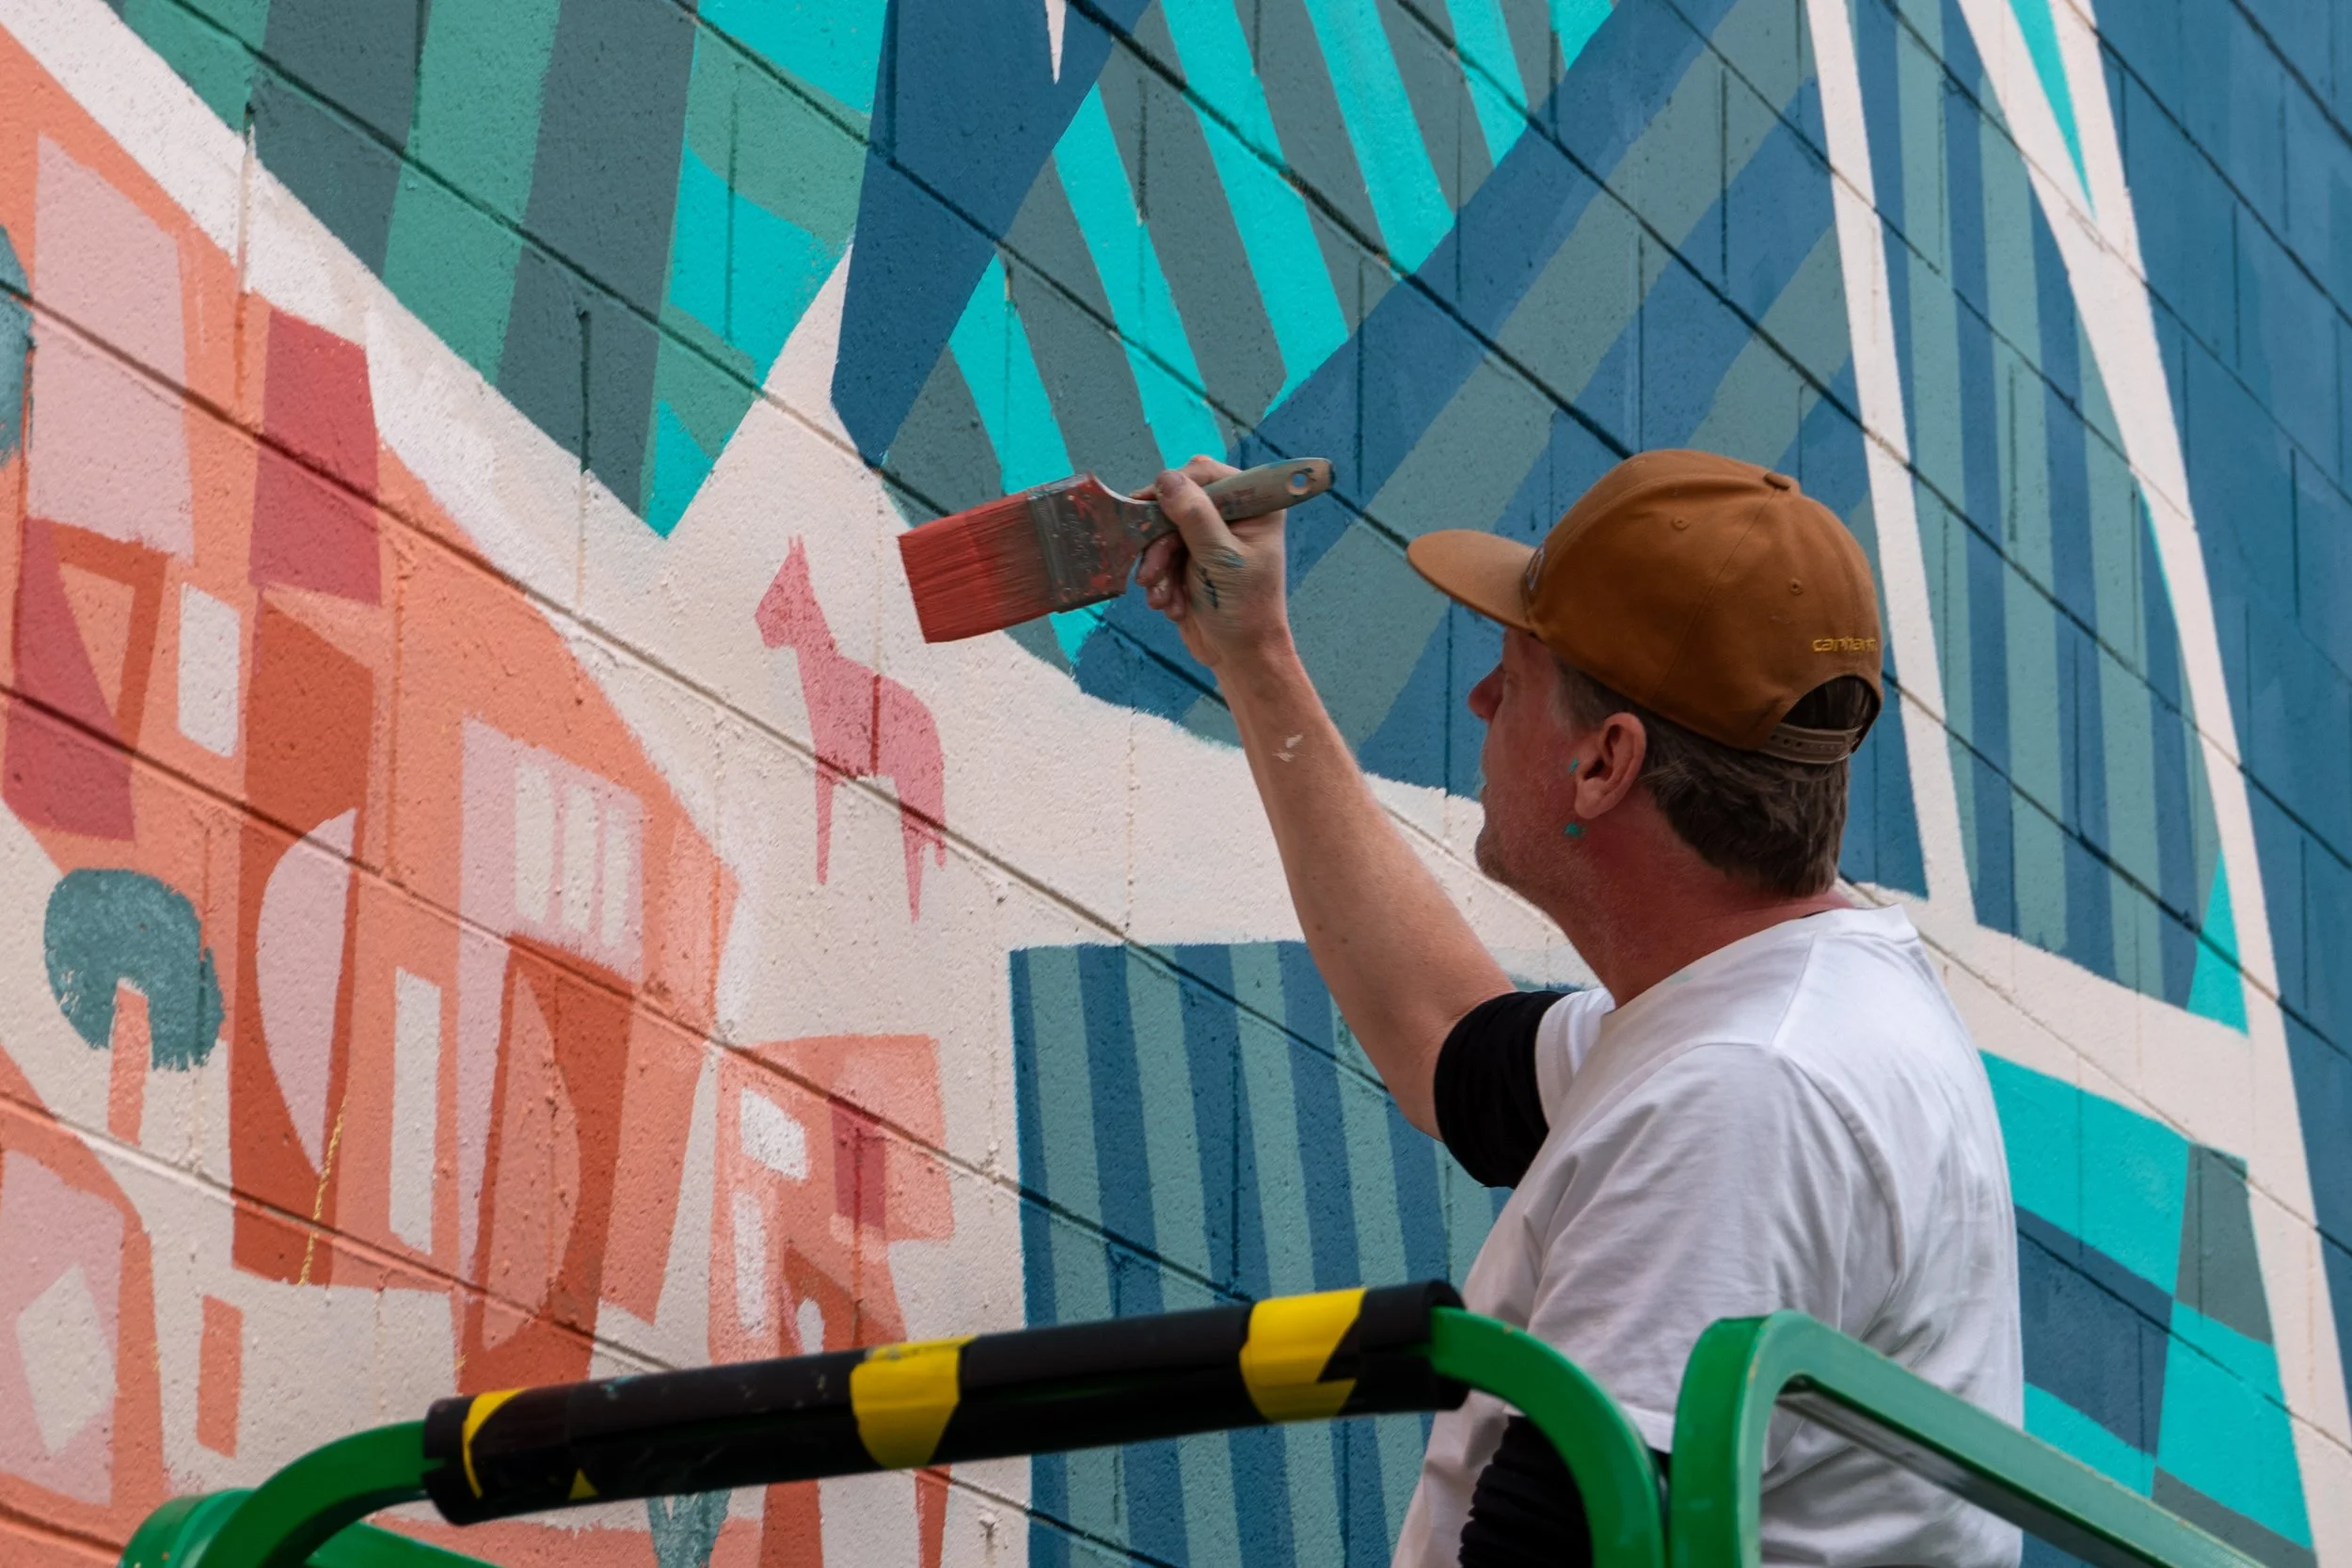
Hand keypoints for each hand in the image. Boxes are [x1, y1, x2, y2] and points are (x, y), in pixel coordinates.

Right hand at [1135, 455, 1292, 669]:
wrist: (1239, 655)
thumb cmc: (1244, 609)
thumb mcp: (1221, 559)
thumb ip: (1195, 517)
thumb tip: (1166, 478)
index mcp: (1254, 506)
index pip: (1206, 474)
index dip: (1175, 487)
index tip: (1147, 504)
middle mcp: (1231, 515)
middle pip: (1177, 502)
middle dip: (1161, 539)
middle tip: (1152, 570)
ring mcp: (1207, 537)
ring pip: (1162, 530)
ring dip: (1157, 565)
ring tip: (1162, 596)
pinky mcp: (1188, 558)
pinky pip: (1159, 554)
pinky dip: (1159, 579)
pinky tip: (1170, 603)